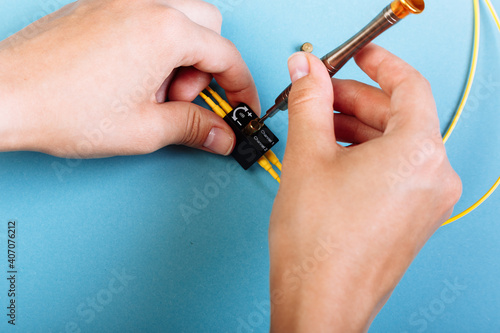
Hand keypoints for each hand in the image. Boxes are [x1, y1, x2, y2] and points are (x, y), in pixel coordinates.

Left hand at [0, 0, 258, 157]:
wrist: (6, 95)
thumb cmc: (63, 108)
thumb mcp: (145, 129)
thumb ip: (195, 128)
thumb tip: (221, 135)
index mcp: (165, 31)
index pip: (226, 55)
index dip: (241, 86)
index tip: (242, 104)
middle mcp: (146, 5)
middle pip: (208, 27)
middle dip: (207, 66)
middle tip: (183, 98)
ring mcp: (121, 0)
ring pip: (180, 17)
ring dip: (181, 54)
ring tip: (150, 90)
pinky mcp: (101, 5)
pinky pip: (148, 16)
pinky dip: (154, 43)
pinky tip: (131, 75)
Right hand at [268, 45, 461, 331]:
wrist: (319, 301)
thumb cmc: (318, 245)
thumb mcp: (307, 156)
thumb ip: (310, 102)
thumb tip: (308, 72)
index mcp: (418, 153)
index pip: (409, 86)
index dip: (379, 64)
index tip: (359, 57)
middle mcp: (435, 176)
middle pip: (399, 116)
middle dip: (355, 101)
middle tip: (320, 95)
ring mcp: (428, 201)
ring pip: (395, 144)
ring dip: (357, 128)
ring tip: (319, 126)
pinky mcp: (414, 218)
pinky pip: (395, 170)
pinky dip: (366, 155)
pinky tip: (333, 156)